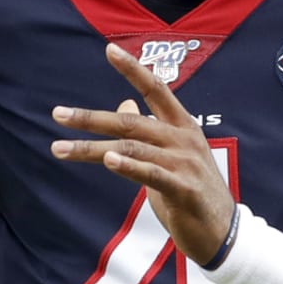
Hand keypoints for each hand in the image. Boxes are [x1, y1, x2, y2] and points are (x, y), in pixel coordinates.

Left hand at [51, 43, 235, 264]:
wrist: (224, 234)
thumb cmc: (192, 192)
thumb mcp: (171, 156)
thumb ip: (148, 131)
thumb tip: (125, 102)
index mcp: (183, 126)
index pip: (156, 89)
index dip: (133, 69)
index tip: (109, 49)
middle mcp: (184, 139)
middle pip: (131, 121)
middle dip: (91, 118)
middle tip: (58, 114)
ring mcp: (185, 163)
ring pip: (131, 148)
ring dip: (91, 149)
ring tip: (60, 148)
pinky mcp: (183, 189)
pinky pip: (151, 174)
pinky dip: (129, 166)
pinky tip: (108, 161)